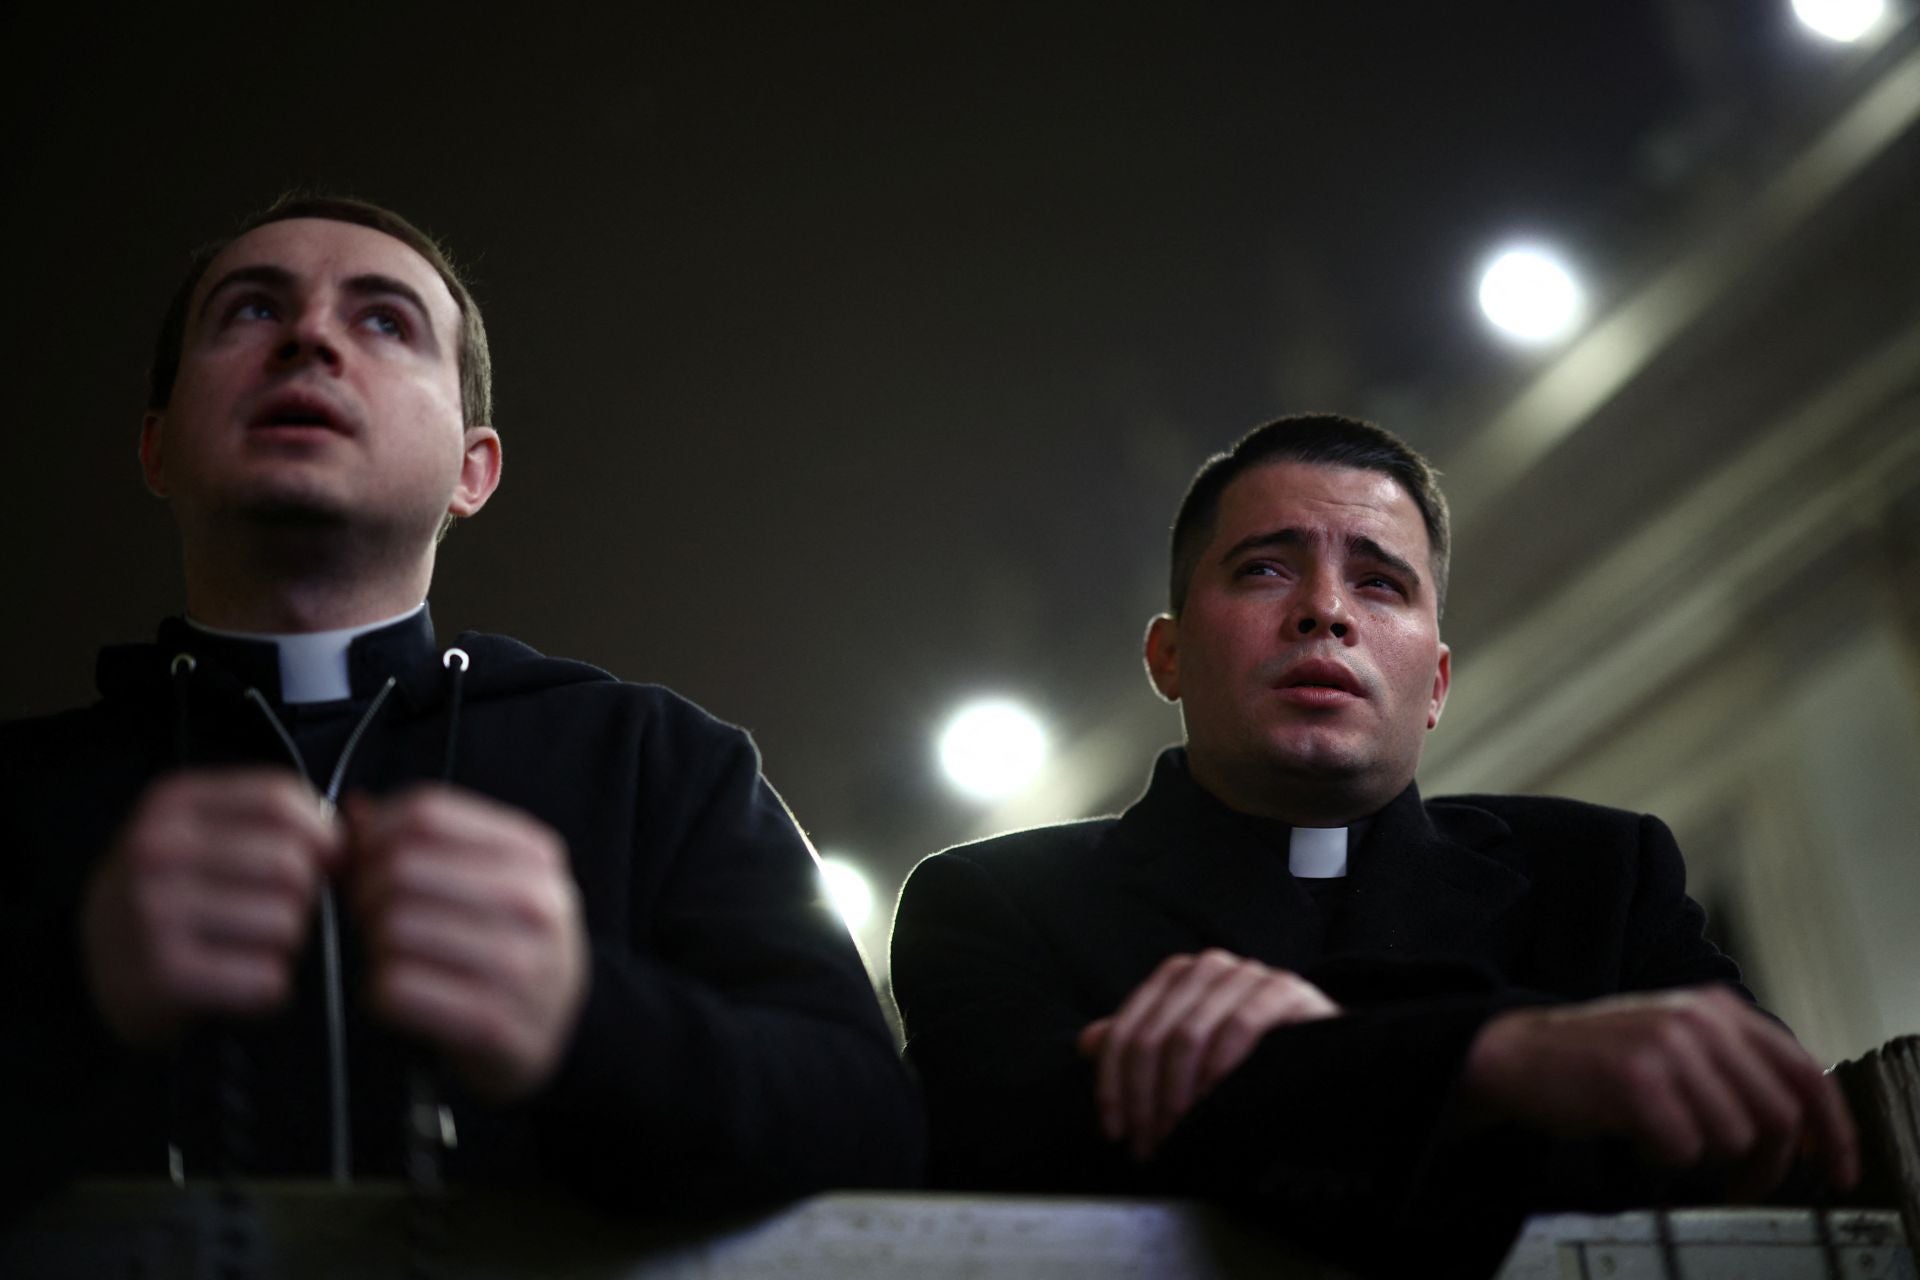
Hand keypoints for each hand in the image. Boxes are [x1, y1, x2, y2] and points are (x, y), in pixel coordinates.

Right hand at [83, 769, 339, 1046]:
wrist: (94, 969)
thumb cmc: (171, 898)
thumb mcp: (202, 838)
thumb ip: (273, 824)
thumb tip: (355, 834)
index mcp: (173, 805)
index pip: (279, 800)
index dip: (323, 833)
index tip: (327, 859)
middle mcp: (157, 851)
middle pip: (291, 864)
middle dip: (306, 896)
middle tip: (282, 914)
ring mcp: (155, 912)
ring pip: (285, 922)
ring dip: (288, 944)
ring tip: (255, 948)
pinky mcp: (163, 974)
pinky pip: (266, 977)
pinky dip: (271, 987)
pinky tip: (243, 981)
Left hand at [344, 786, 587, 1101]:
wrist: (562, 1021)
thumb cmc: (514, 942)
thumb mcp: (494, 878)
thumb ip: (428, 841)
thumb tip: (356, 811)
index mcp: (533, 854)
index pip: (427, 813)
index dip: (374, 834)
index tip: (364, 858)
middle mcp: (533, 903)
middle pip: (402, 868)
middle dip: (365, 891)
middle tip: (370, 913)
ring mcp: (519, 965)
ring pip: (394, 928)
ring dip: (372, 944)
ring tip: (389, 954)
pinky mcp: (493, 1022)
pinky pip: (397, 988)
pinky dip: (378, 990)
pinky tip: (398, 991)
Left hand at [1077, 949, 1339, 1159]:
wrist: (1321, 1045)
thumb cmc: (1248, 1050)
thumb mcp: (1187, 1045)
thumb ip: (1140, 1041)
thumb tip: (1085, 1043)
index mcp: (1175, 975)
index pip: (1127, 1031)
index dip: (1112, 1085)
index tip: (1115, 1131)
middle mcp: (1206, 966)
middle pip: (1152, 1038)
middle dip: (1143, 1100)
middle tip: (1147, 1145)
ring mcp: (1245, 974)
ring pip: (1188, 1035)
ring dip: (1176, 1095)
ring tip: (1176, 1136)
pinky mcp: (1282, 988)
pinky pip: (1240, 1026)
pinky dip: (1219, 1070)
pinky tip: (1213, 1104)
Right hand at [1464, 987, 1857, 1196]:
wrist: (1520, 1053)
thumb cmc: (1602, 1059)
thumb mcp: (1680, 1042)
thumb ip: (1741, 1068)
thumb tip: (1807, 1129)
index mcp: (1717, 1008)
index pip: (1805, 1072)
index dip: (1833, 1130)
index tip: (1838, 1168)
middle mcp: (1697, 1020)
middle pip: (1778, 1117)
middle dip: (1767, 1164)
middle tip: (1742, 1183)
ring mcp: (1666, 1047)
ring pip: (1733, 1138)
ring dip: (1705, 1157)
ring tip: (1669, 1139)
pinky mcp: (1636, 1081)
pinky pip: (1684, 1149)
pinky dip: (1663, 1156)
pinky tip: (1638, 1135)